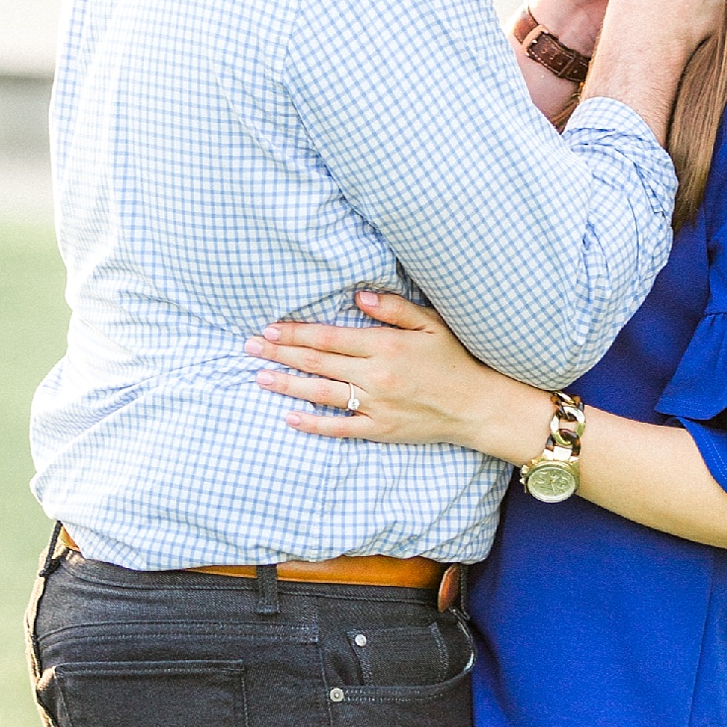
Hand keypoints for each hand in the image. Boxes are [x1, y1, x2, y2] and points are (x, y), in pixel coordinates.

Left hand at [247, 292, 550, 459]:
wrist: (477, 406)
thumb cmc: (454, 359)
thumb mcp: (431, 323)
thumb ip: (394, 308)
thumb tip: (358, 297)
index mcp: (385, 345)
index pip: (329, 337)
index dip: (296, 332)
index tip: (270, 328)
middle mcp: (376, 375)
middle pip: (318, 362)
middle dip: (281, 353)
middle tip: (249, 347)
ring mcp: (376, 405)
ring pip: (321, 393)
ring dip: (288, 385)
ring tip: (260, 377)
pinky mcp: (379, 429)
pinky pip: (340, 427)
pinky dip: (313, 423)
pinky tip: (290, 417)